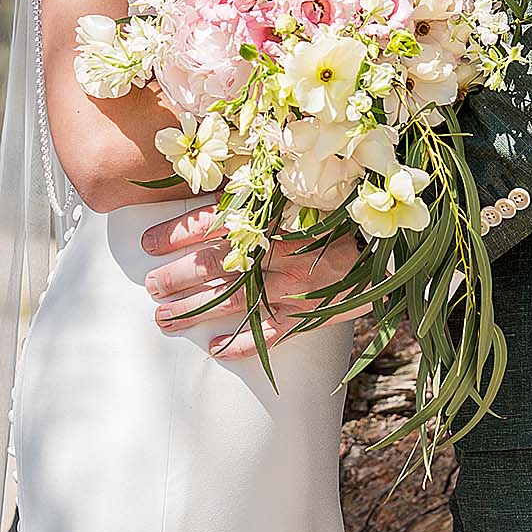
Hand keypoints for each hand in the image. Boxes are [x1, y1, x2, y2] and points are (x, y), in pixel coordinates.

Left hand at [141, 203, 363, 360]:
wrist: (384, 244)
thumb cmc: (334, 210)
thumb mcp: (293, 189)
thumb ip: (255, 187)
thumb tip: (208, 180)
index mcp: (273, 215)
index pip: (213, 222)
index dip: (176, 233)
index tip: (147, 244)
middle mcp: (279, 251)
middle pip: (216, 265)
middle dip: (177, 277)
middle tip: (151, 287)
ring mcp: (295, 285)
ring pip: (234, 301)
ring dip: (195, 312)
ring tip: (165, 319)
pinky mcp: (312, 313)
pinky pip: (273, 333)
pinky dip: (244, 344)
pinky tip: (216, 350)